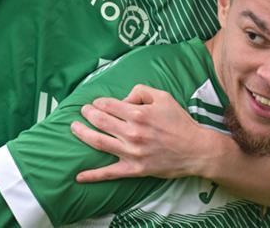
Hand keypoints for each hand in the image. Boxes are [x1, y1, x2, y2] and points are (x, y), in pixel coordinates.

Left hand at [70, 84, 206, 181]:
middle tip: (82, 111)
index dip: (99, 102)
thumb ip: (141, 91)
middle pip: (100, 121)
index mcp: (138, 114)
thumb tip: (123, 98)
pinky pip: (110, 173)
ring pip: (99, 142)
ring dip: (82, 133)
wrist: (195, 150)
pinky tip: (78, 176)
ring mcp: (131, 152)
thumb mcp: (163, 96)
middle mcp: (132, 133)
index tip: (96, 103)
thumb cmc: (179, 121)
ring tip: (74, 127)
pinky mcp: (134, 169)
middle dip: (87, 114)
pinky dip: (93, 175)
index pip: (108, 105)